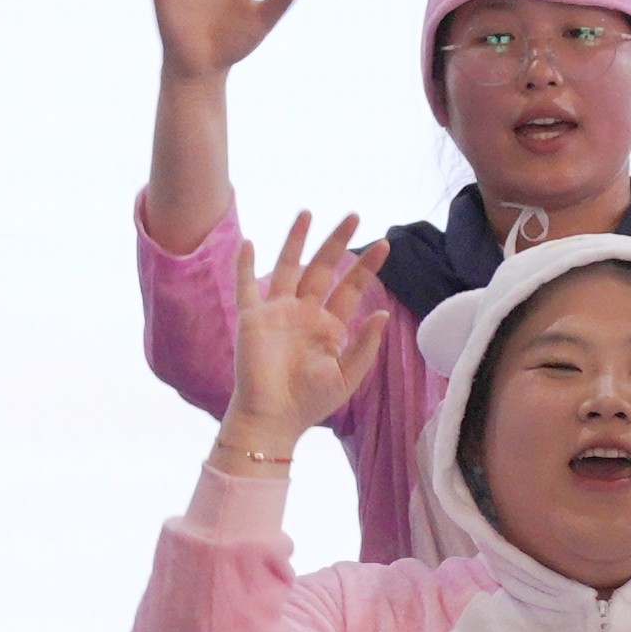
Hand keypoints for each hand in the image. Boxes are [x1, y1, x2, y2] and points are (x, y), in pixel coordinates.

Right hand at [224, 212, 385, 449]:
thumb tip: (384, 313)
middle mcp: (304, 313)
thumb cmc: (310, 403)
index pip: (351, 288)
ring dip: (297, 240)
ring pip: (288, 267)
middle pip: (323, 268)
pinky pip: (246, 286)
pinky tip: (248, 243)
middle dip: (338, 242)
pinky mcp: (252, 319)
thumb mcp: (348, 375)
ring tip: (307, 213)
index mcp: (329, 327)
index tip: (385, 244)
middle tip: (355, 215)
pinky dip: (245, 265)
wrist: (273, 418)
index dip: (367, 267)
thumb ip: (364, 344)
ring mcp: (278, 313)